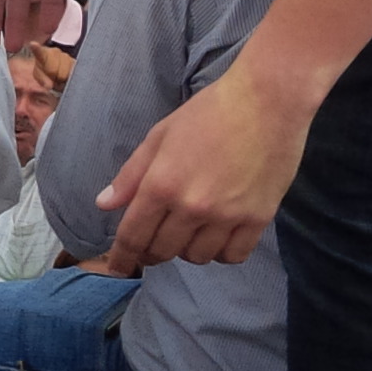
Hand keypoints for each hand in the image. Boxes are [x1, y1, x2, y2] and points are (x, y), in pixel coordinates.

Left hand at [98, 57, 308, 269]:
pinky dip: (220, 253)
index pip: (133, 235)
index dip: (122, 256)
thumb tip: (104, 204)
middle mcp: (191, 207)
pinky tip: (217, 238)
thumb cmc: (208, 113)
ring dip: (186, 251)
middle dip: (151, 252)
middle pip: (163, 251)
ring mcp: (226, 216)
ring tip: (187, 233)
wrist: (267, 103)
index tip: (116, 267)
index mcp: (161, 184)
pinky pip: (233, 256)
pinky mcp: (258, 219)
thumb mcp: (159, 136)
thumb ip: (131, 175)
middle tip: (152, 244)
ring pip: (197, 257)